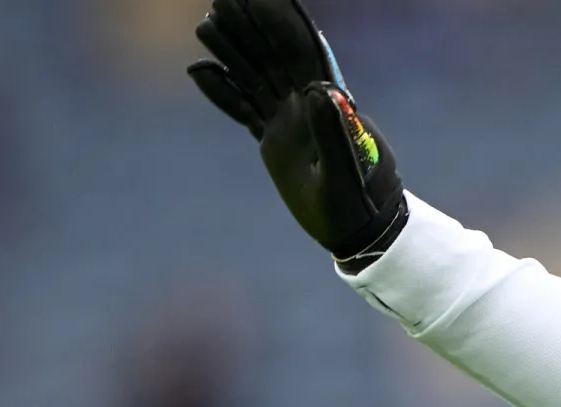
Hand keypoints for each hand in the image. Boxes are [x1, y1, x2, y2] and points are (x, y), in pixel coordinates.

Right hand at [187, 0, 405, 259]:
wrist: (361, 231)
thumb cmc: (361, 204)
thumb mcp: (346, 172)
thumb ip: (332, 132)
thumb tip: (319, 89)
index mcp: (327, 104)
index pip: (299, 52)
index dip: (279, 21)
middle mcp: (306, 105)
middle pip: (273, 56)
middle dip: (250, 24)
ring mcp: (289, 122)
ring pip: (255, 77)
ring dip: (232, 50)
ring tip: (206, 23)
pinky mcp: (275, 142)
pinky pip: (243, 110)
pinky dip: (222, 92)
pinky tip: (199, 71)